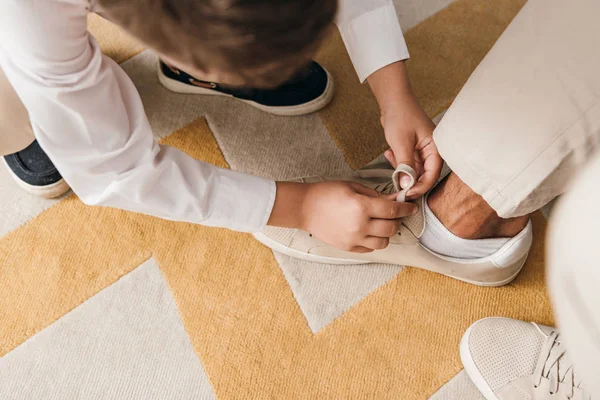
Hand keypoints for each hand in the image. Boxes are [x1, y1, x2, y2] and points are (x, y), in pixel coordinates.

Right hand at [300, 181, 416, 252]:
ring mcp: (354, 239)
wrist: (304, 208)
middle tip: (396, 214)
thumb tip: (394, 200)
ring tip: (382, 224)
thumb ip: (376, 195)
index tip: (411, 207)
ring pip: (384, 242)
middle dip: (398, 220)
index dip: (406, 208)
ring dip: (387, 233)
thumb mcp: (353, 187)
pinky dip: (375, 241)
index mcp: (362, 207)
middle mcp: (360, 225)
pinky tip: (370, 231)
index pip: (394, 210)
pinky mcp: (348, 247)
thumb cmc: (327, 193)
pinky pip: (370, 248)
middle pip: (392, 227)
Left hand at [381, 99, 441, 198]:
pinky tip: (389, 153)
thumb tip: (407, 185)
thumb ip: (405, 165)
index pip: (433, 174)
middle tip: (396, 184)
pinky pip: (406, 165)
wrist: (393, 100)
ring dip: (401, 170)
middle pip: (424, 175)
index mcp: (436, 148)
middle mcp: (431, 152)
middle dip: (409, 181)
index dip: (421, 186)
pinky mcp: (412, 151)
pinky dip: (397, 163)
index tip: (407, 193)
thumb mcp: (402, 142)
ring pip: (413, 171)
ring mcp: (421, 152)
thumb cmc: (401, 115)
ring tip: (390, 156)